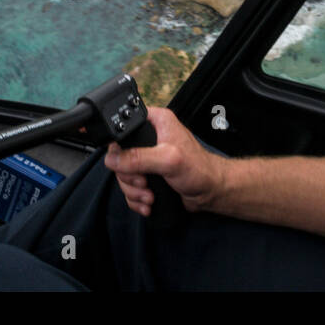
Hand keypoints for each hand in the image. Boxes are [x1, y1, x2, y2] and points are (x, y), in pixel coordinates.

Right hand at [104, 106, 225, 216]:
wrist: (211, 191)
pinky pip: (130, 186)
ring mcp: (148, 157)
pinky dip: (136, 198)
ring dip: (133, 190)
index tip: (128, 162)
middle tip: (144, 182)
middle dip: (129, 176)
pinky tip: (148, 201)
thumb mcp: (168, 159)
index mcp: (156, 122)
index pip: (124, 127)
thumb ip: (139, 158)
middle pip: (120, 156)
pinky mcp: (149, 174)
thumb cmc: (200, 169)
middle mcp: (150, 137)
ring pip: (123, 174)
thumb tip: (113, 159)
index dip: (120, 146)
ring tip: (148, 195)